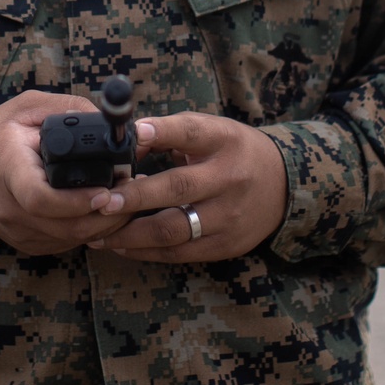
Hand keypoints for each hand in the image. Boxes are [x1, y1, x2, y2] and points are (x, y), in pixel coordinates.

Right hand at [0, 91, 136, 255]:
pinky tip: (107, 211)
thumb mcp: (29, 106)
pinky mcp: (27, 243)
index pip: (39, 198)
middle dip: (106, 214)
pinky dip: (90, 230)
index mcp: (8, 169)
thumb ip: (70, 108)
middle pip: (64, 226)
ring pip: (70, 240)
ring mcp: (17, 231)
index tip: (105, 190)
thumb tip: (112, 125)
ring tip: (129, 199)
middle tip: (133, 191)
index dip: (76, 201)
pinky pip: (65, 243)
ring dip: (106, 224)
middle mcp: (10, 208)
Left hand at [85, 113, 287, 262]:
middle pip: (177, 187)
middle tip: (100, 201)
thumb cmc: (233, 151)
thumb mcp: (210, 131)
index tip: (132, 134)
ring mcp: (229, 215)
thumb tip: (124, 141)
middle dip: (134, 197)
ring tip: (99, 232)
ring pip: (174, 229)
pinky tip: (122, 245)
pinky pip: (180, 252)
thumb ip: (169, 133)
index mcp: (223, 140)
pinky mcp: (226, 245)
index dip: (160, 132)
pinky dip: (146, 250)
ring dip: (131, 233)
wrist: (284, 185)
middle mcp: (229, 177)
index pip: (190, 132)